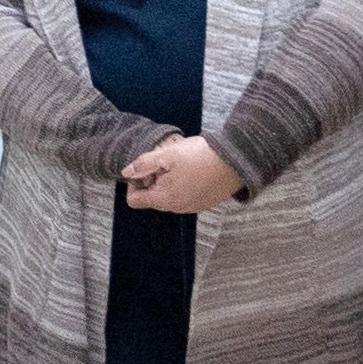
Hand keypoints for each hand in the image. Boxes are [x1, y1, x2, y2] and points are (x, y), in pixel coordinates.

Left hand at [117, 133, 239, 215]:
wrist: (236, 160)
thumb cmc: (200, 157)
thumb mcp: (166, 155)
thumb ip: (143, 165)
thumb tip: (126, 173)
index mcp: (164, 199)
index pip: (134, 201)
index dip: (135, 183)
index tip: (146, 168)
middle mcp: (177, 208)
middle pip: (153, 197)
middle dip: (154, 180)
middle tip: (166, 163)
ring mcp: (193, 206)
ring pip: (170, 196)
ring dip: (169, 181)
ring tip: (182, 164)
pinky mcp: (205, 202)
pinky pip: (186, 195)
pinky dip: (184, 183)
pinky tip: (194, 169)